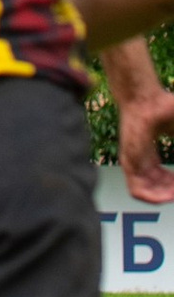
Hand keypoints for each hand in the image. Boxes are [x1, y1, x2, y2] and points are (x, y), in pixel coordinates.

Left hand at [118, 79, 173, 204]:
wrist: (145, 99)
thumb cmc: (164, 109)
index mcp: (148, 153)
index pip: (160, 178)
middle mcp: (139, 160)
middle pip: (154, 187)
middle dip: (171, 192)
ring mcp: (132, 162)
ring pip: (145, 192)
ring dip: (164, 197)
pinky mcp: (127, 163)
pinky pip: (136, 190)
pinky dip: (154, 197)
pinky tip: (169, 195)